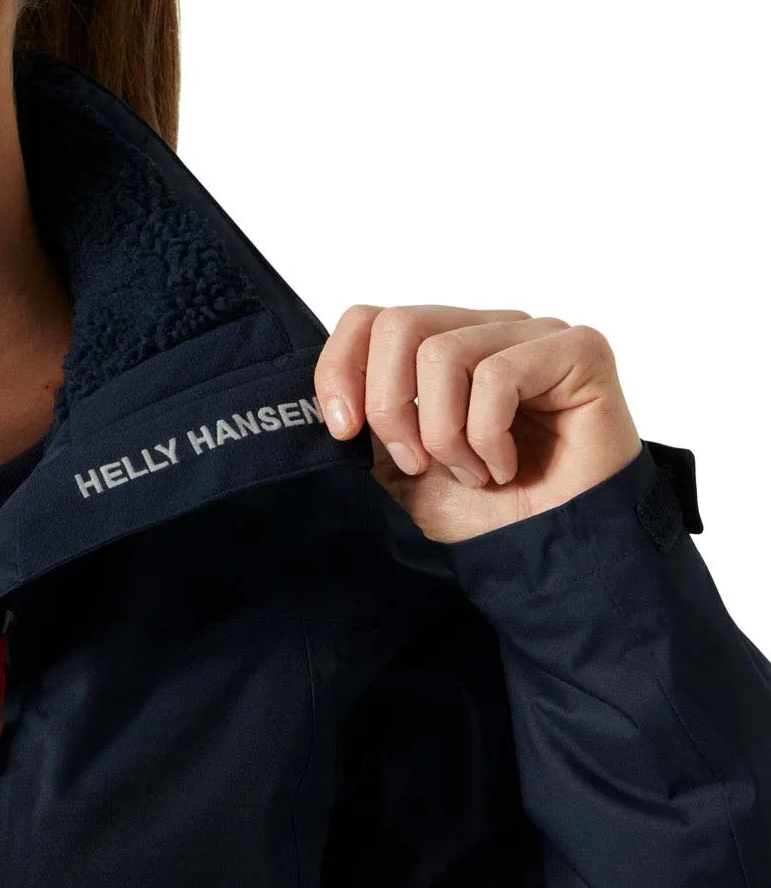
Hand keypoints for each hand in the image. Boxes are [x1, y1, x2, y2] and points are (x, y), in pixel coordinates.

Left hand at [313, 304, 643, 543]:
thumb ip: (364, 426)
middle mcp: (484, 331)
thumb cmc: (482, 514)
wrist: (548, 555)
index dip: (341, 368)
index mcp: (439, 350)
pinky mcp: (576, 350)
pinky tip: (507, 468)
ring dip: (446, 434)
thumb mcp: (397, 471)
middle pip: (399, 324)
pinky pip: (498, 375)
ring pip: (443, 353)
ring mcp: (531, 335)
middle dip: (391, 407)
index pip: (370, 318)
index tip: (344, 431)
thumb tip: (326, 401)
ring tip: (473, 473)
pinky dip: (489, 437)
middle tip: (418, 463)